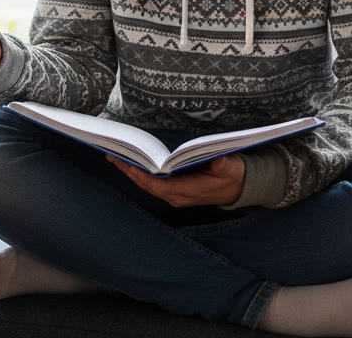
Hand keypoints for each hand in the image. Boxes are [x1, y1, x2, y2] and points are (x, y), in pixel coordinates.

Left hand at [105, 153, 245, 207]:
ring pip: (147, 185)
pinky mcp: (175, 191)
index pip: (159, 186)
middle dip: (129, 171)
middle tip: (111, 154)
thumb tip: (218, 161)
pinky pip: (152, 184)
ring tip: (114, 156)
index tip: (127, 162)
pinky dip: (139, 174)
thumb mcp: (232, 167)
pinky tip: (130, 163)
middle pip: (147, 185)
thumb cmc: (234, 174)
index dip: (142, 175)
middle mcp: (178, 197)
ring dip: (131, 172)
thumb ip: (224, 165)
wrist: (240, 187)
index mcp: (189, 191)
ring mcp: (175, 195)